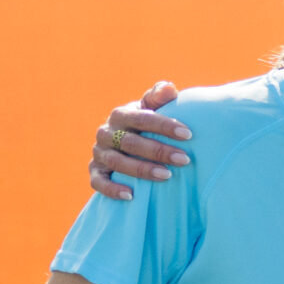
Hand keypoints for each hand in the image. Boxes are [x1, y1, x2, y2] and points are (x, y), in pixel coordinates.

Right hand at [90, 81, 192, 198]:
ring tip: (168, 176)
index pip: (141, 118)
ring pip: (118, 162)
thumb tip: (170, 88)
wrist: (125, 142)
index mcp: (120, 115)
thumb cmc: (146, 124)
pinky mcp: (95, 171)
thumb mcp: (151, 109)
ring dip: (142, 170)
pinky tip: (131, 195)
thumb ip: (159, 97)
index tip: (189, 134)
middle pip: (131, 142)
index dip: (164, 125)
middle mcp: (106, 133)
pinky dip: (112, 189)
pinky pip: (98, 182)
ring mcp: (99, 153)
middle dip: (159, 151)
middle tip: (185, 160)